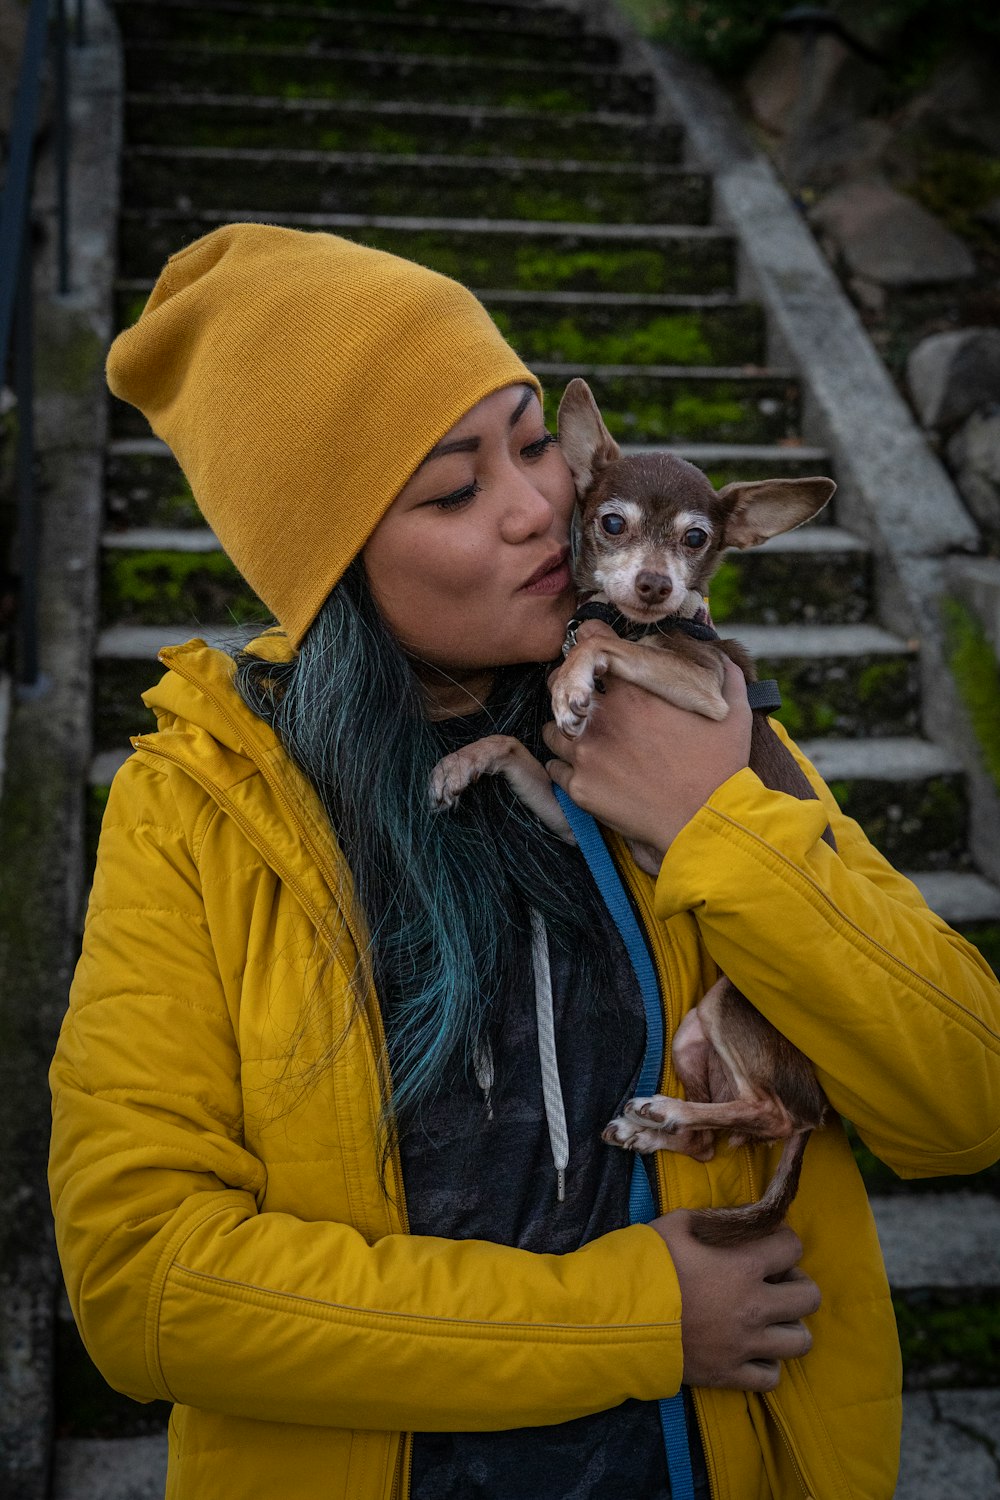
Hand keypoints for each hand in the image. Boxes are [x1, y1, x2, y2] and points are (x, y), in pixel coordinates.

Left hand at [541, 644, 750, 857]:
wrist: (706, 822)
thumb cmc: (721, 767)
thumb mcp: (733, 711)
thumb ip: (726, 676)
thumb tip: (725, 659)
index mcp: (634, 693)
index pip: (593, 651)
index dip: (591, 652)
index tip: (595, 661)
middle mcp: (602, 719)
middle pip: (560, 687)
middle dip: (570, 690)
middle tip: (584, 703)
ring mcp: (586, 754)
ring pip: (553, 730)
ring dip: (565, 731)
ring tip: (583, 739)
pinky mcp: (580, 787)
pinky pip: (556, 769)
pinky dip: (565, 766)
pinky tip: (584, 769)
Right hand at [651, 1211, 819, 1389]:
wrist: (617, 1318)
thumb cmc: (647, 1265)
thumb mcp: (676, 1224)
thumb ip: (712, 1219)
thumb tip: (736, 1218)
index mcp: (743, 1266)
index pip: (793, 1247)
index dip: (783, 1241)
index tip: (769, 1244)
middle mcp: (753, 1307)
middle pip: (810, 1296)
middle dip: (796, 1283)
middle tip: (774, 1281)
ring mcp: (744, 1345)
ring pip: (800, 1341)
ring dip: (788, 1326)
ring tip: (768, 1318)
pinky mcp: (730, 1375)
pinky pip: (772, 1377)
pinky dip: (767, 1363)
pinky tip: (750, 1349)